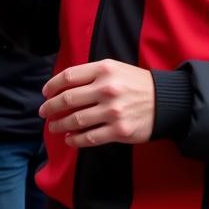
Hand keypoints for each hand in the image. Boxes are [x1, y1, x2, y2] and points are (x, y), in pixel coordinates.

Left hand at [40, 60, 154, 147]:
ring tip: (53, 126)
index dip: (52, 85)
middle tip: (43, 112)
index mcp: (104, 70)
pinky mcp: (119, 131)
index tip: (45, 93)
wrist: (165, 102)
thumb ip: (90, 74)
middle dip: (51, 107)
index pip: (68, 76)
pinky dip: (75, 140)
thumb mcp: (114, 68)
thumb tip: (62, 86)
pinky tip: (69, 139)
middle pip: (68, 99)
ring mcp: (113, 111)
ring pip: (76, 120)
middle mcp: (107, 89)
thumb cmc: (135, 83)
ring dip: (60, 124)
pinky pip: (90, 137)